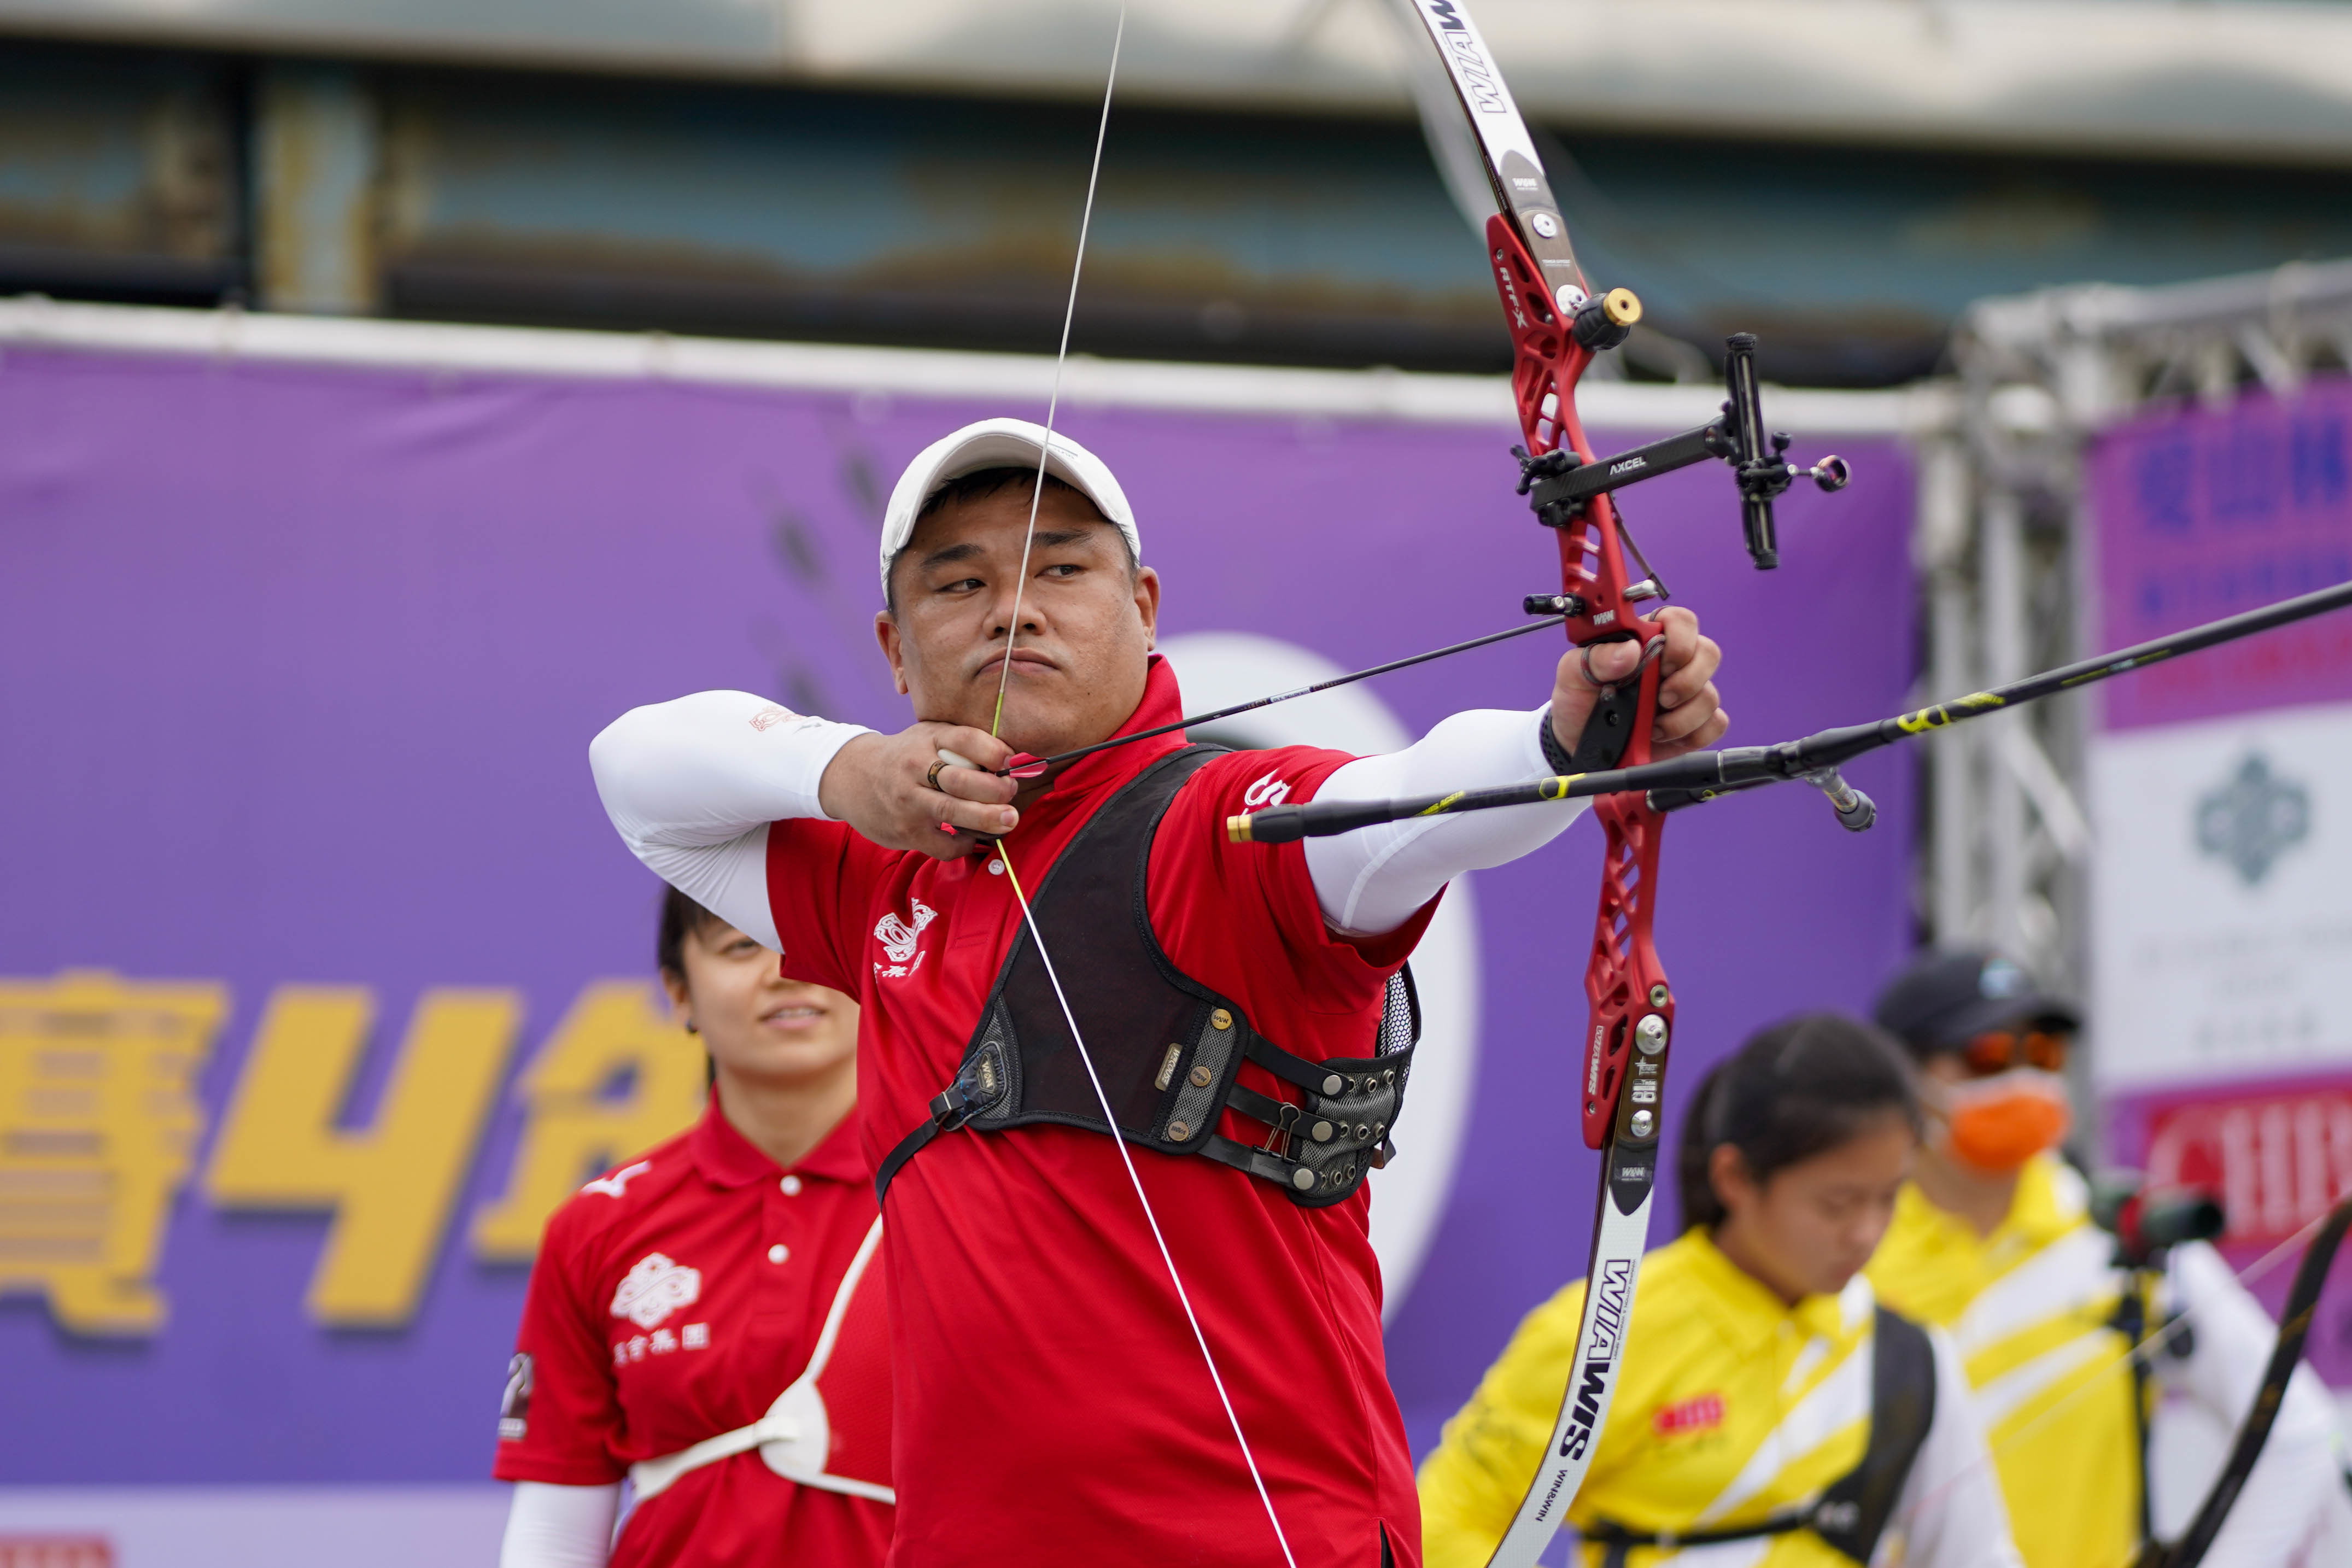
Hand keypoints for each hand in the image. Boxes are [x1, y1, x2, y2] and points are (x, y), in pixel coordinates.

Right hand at [818, 724, 1020, 857]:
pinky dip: (963, 844)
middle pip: (962, 780)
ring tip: (1009, 820)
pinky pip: (942, 845)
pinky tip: (971, 837)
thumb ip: (962, 745)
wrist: (851, 777)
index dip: (994, 750)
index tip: (1010, 760)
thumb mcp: (928, 737)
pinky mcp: (905, 831)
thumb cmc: (904, 756)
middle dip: (996, 790)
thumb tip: (1011, 760)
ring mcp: (908, 802)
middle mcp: (915, 768)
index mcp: (926, 739)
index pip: (965, 739)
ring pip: (952, 813)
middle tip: (1012, 792)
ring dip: (987, 818)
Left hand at [1547, 605, 1726, 762]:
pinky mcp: (1693, 726)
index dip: (1681, 637)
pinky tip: (1663, 737)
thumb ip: (1596, 657)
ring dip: (1683, 716)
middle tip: (1661, 698)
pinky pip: (1715, 724)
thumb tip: (1630, 650)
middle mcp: (1672, 665)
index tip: (1662, 662)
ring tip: (1652, 727)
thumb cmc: (1579, 702)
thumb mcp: (1573, 674)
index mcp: (1647, 642)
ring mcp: (1686, 695)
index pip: (1681, 621)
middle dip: (1689, 679)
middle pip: (1708, 653)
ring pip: (1710, 695)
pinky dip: (1692, 734)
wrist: (1576, 744)